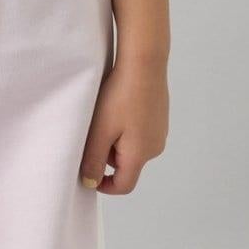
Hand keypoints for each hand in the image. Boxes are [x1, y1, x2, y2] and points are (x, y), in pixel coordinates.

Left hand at [79, 61, 169, 193]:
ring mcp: (160, 132)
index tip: (88, 173)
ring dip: (116, 140)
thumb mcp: (100, 132)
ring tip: (107, 116)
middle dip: (107, 155)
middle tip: (95, 131)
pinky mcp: (160, 119)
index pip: (124, 186)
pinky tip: (120, 107)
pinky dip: (126, 128)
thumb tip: (90, 183)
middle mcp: (155, 148)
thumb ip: (93, 161)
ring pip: (131, 148)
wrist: (144, 62)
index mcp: (140, 155)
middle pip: (126, 166)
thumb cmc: (121, 95)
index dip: (104, 186)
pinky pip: (139, 133)